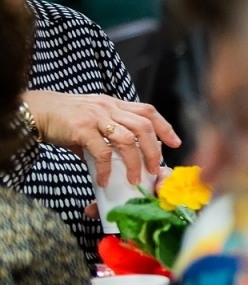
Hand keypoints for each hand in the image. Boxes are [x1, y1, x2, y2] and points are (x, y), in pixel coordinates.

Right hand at [24, 90, 180, 186]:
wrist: (35, 111)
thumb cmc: (63, 118)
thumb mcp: (91, 121)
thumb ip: (105, 135)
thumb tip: (114, 158)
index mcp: (115, 104)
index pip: (148, 111)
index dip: (164, 126)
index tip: (175, 143)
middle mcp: (109, 107)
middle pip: (144, 126)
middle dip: (154, 150)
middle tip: (155, 169)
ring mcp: (96, 117)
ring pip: (128, 139)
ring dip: (134, 162)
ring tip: (134, 179)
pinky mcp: (81, 129)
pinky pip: (101, 151)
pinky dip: (106, 169)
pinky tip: (103, 181)